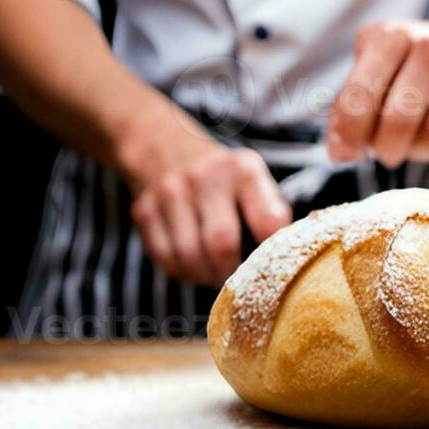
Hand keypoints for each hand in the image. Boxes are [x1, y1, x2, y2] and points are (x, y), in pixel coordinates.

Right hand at [120, 115, 292, 285]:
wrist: (163, 144)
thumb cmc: (222, 175)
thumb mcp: (252, 177)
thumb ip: (270, 211)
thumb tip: (285, 258)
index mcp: (243, 171)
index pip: (268, 221)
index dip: (272, 253)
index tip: (271, 267)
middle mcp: (206, 178)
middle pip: (221, 243)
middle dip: (232, 274)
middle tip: (238, 283)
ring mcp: (170, 193)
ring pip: (190, 256)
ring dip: (205, 276)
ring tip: (216, 276)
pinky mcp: (144, 210)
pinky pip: (165, 258)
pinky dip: (182, 272)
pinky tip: (193, 267)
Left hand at [326, 20, 428, 166]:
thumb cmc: (405, 70)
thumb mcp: (368, 77)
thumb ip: (346, 113)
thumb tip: (341, 154)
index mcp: (389, 36)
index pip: (360, 95)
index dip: (350, 133)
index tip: (348, 155)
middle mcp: (428, 43)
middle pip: (399, 117)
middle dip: (386, 148)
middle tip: (385, 154)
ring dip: (417, 147)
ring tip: (412, 138)